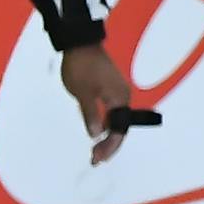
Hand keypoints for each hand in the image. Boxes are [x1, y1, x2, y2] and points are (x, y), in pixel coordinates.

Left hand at [60, 41, 131, 165]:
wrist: (80, 44)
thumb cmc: (81, 66)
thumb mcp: (83, 93)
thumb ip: (90, 114)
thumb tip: (96, 135)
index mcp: (120, 98)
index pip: (119, 129)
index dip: (109, 146)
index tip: (97, 158)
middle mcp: (123, 96)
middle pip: (119, 127)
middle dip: (109, 145)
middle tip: (95, 160)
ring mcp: (117, 92)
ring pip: (115, 120)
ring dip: (106, 136)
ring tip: (95, 151)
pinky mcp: (109, 88)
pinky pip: (110, 112)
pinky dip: (103, 124)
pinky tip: (96, 131)